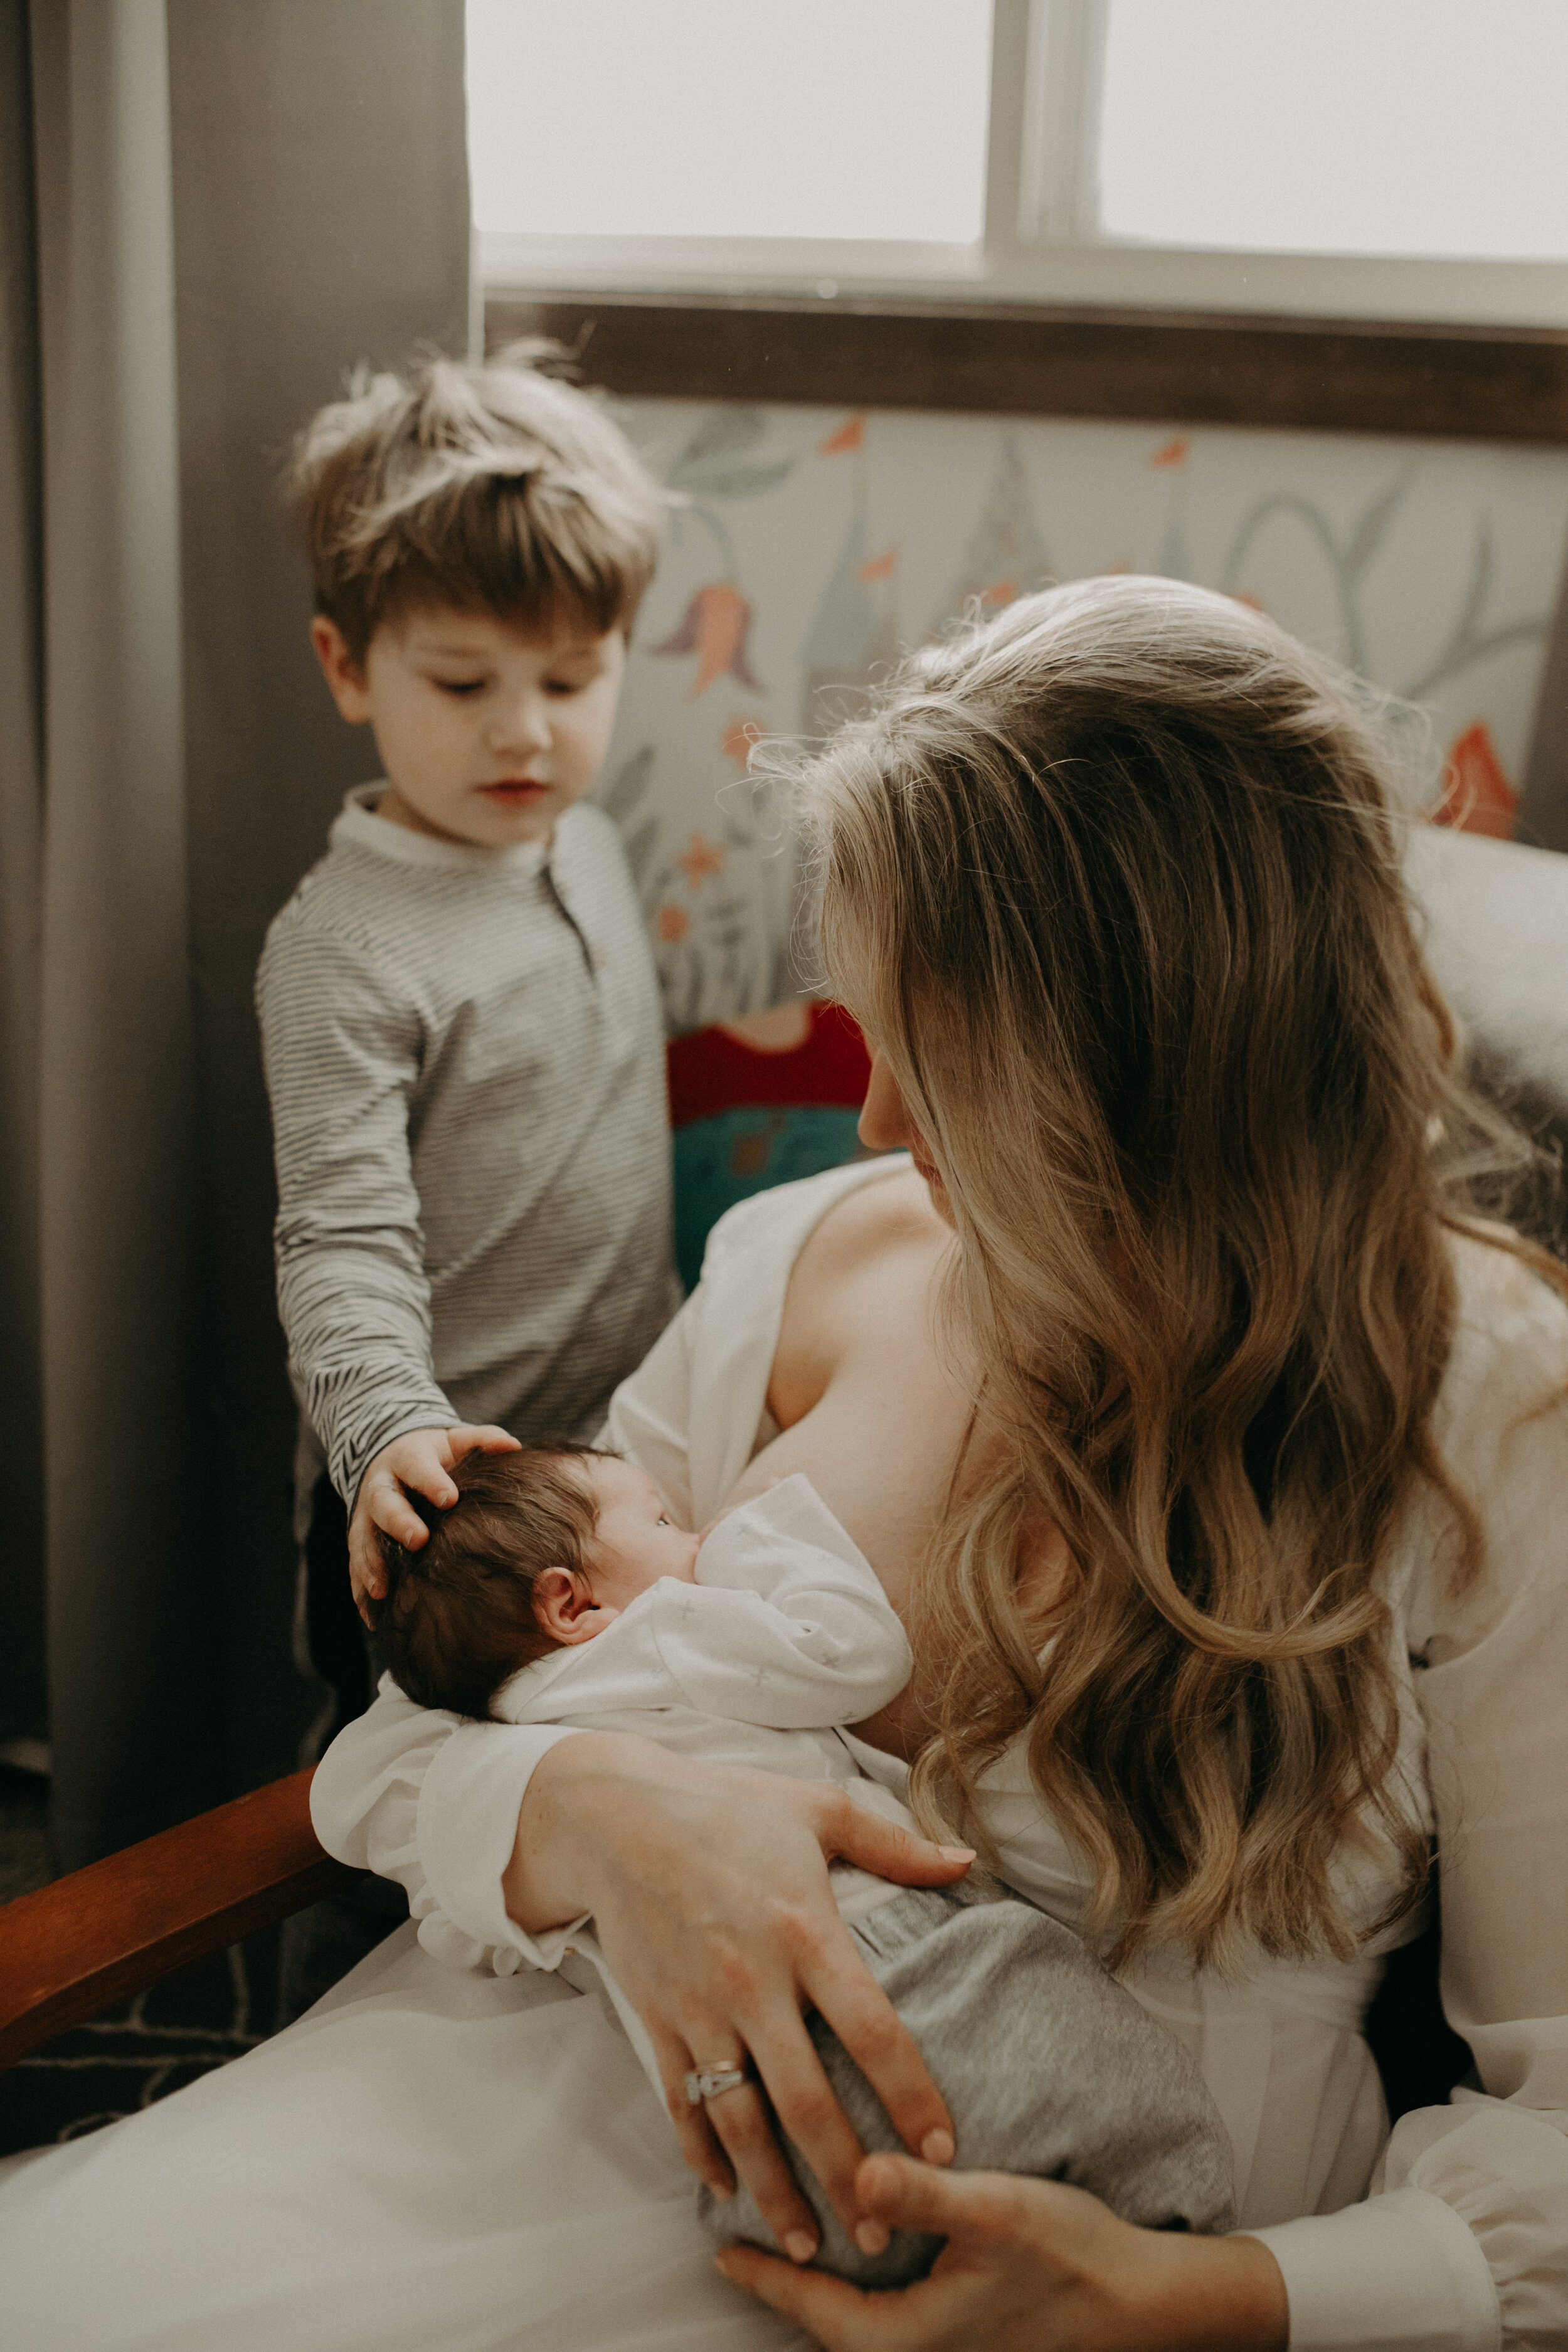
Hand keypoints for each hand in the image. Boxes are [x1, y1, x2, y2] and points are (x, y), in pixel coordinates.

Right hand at [349, 1423, 520, 1619]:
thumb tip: (514, 1446)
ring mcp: (365, 1515)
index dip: (431, 1481)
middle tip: (418, 1540)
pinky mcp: (360, 1539)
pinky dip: (361, 1590)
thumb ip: (483, 1440)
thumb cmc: (435, 1455)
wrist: (390, 1458)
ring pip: (363, 1538)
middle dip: (398, 1521)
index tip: (450, 1498)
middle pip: (384, 1502)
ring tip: (383, 1590)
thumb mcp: (455, 1440)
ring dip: (372, 1564)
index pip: (417, 1466)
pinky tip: (373, 1618)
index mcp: (407, 1458)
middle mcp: (380, 1486)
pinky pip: (355, 1566)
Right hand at [507, 1739, 975, 2264]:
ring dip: (776, 2191)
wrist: (614, 1813)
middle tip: (882, 2235)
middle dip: (848, 2176)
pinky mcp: (657, 2019)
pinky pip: (682, 2103)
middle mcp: (754, 1980)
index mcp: (806, 1930)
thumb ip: (896, 1845)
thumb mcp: (818, 1809)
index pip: (872, 2030)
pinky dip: (705, 2155)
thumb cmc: (726, 1807)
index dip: (911, 2095)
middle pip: (807, 2100)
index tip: (943, 2150)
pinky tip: (730, 2192)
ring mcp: (700, 2007)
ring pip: (741, 2121)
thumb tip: (966, 1864)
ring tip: (812, 2246)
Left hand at [716, 2153, 1288, 2350]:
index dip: (766, 2274)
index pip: (815, 2309)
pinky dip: (862, 2291)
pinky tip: (863, 2251)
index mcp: (912, 2338)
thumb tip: (857, 2174)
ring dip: (823, 2289)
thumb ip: (921, 2195)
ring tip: (792, 2238)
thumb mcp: (995, 2211)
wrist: (1145, 2302)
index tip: (721, 2249)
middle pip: (829, 2325)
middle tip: (745, 2237)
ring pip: (859, 2326)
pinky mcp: (966, 2339)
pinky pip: (891, 2323)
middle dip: (787, 2284)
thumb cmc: (1072, 2256)